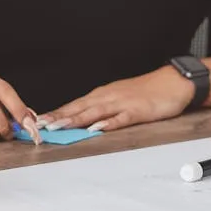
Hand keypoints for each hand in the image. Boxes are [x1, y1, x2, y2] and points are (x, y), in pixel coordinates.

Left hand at [38, 67, 195, 132]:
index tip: (38, 121)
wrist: (172, 82)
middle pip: (79, 108)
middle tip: (40, 125)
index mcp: (101, 95)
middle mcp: (107, 97)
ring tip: (59, 127)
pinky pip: (121, 118)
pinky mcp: (138, 110)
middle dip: (58, 117)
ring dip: (75, 120)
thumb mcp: (118, 99)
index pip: (74, 105)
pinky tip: (97, 128)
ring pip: (94, 112)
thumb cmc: (145, 91)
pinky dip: (108, 123)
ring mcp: (122, 103)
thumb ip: (101, 109)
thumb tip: (82, 121)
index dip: (56, 113)